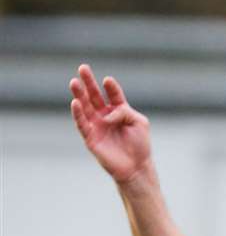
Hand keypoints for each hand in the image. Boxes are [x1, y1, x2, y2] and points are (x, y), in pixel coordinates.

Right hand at [70, 65, 151, 184]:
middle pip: (94, 96)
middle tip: (83, 68)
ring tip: (74, 82)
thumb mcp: (139, 123)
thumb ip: (125, 112)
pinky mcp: (90, 138)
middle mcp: (105, 116)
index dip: (110, 88)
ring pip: (85, 107)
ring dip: (79, 94)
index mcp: (119, 111)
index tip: (108, 81)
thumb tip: (108, 113)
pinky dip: (78, 113)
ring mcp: (97, 126)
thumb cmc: (140, 146)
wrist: (137, 168)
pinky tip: (75, 103)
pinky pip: (82, 123)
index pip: (113, 95)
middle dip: (88, 82)